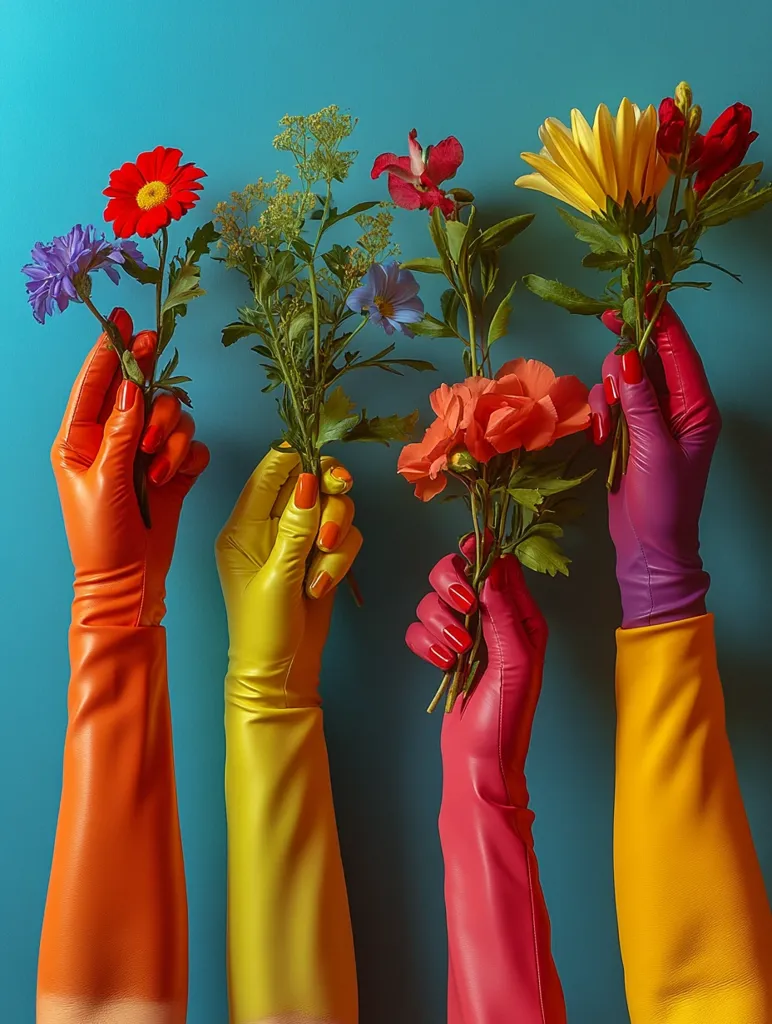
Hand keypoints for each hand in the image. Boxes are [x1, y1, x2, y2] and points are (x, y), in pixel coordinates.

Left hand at [52, 308, 208, 627]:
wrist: (131, 581)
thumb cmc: (102, 537)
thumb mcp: (104, 481)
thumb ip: (119, 431)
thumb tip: (130, 386)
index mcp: (80, 438)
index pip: (94, 383)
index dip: (108, 350)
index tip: (123, 318)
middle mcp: (114, 439)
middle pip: (142, 392)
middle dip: (153, 404)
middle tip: (152, 419)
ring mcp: (145, 454)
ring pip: (172, 415)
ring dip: (171, 436)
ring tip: (157, 467)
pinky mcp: (173, 471)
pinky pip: (192, 443)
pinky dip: (186, 456)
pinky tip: (174, 477)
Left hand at [215, 448, 361, 704]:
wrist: (282, 673)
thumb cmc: (264, 630)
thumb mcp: (277, 578)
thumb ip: (295, 529)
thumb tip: (309, 480)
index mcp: (244, 524)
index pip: (270, 470)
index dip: (299, 458)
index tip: (325, 467)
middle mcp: (272, 525)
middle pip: (311, 480)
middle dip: (329, 493)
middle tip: (341, 492)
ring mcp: (300, 540)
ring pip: (334, 507)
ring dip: (337, 533)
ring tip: (321, 571)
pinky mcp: (323, 555)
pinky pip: (347, 535)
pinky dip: (342, 558)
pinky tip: (323, 585)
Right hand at [406, 550, 546, 800]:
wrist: (479, 763)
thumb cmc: (507, 718)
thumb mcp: (515, 662)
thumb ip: (504, 611)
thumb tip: (494, 563)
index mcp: (521, 616)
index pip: (498, 565)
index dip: (480, 552)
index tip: (468, 551)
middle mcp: (492, 619)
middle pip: (455, 571)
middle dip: (451, 587)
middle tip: (462, 611)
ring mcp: (465, 636)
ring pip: (432, 600)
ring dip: (438, 625)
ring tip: (455, 655)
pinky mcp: (441, 652)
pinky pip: (418, 629)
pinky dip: (424, 645)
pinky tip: (442, 666)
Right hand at [590, 304, 720, 627]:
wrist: (649, 548)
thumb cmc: (662, 504)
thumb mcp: (653, 451)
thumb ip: (641, 403)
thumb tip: (629, 360)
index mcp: (697, 408)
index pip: (679, 351)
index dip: (659, 319)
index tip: (638, 291)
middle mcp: (678, 407)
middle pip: (651, 357)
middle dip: (626, 358)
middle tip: (610, 348)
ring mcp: (653, 419)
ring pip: (627, 379)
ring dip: (612, 393)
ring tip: (609, 426)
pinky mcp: (631, 432)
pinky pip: (614, 403)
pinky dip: (604, 413)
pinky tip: (602, 437)